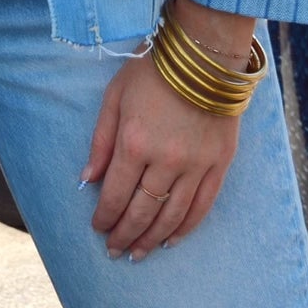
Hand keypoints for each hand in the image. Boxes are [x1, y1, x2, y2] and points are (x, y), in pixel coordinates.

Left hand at [82, 49, 243, 261]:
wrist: (203, 53)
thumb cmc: (153, 70)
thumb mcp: (115, 96)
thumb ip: (101, 140)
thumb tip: (88, 179)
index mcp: (135, 143)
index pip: (115, 195)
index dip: (104, 216)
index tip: (97, 228)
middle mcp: (165, 161)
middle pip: (142, 212)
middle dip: (124, 235)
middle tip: (114, 250)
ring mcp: (195, 165)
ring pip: (171, 216)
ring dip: (151, 239)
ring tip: (138, 253)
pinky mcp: (219, 164)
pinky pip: (201, 207)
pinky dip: (185, 228)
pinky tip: (171, 240)